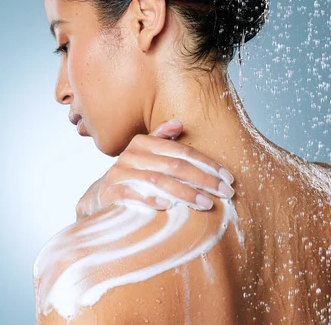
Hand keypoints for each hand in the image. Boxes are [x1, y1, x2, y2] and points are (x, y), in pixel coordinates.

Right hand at [75, 119, 234, 220]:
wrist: (102, 196)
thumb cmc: (133, 175)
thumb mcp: (146, 154)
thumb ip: (162, 139)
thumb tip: (179, 123)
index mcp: (144, 143)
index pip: (182, 151)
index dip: (207, 164)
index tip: (228, 177)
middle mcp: (132, 155)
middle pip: (175, 166)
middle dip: (204, 179)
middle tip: (226, 193)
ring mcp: (120, 174)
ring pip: (158, 181)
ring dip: (186, 193)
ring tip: (207, 204)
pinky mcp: (112, 193)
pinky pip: (133, 196)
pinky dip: (151, 200)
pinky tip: (168, 208)